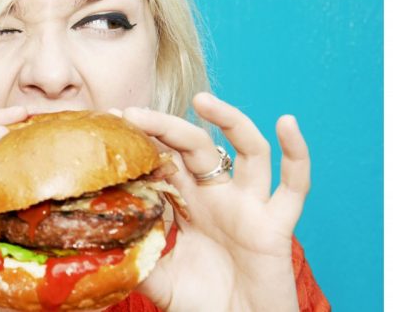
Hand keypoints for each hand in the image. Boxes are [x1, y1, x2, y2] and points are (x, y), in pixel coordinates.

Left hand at [119, 93, 308, 311]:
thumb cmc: (202, 302)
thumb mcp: (157, 278)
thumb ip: (134, 257)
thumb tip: (96, 244)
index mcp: (187, 205)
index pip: (164, 161)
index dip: (143, 142)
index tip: (113, 123)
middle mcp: (217, 197)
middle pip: (196, 147)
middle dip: (167, 126)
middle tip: (135, 113)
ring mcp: (249, 206)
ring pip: (248, 150)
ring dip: (230, 120)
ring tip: (203, 100)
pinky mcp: (276, 223)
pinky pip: (294, 185)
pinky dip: (296, 154)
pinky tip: (287, 123)